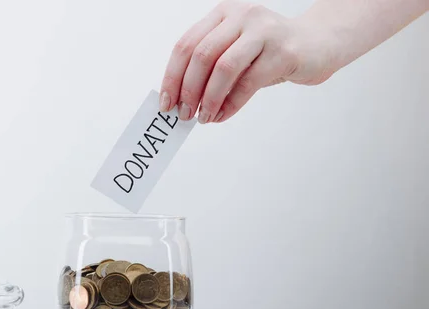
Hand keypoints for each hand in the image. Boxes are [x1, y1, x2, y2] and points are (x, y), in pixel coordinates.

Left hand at [159, 1, 335, 122]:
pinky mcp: (283, 51)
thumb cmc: (269, 52)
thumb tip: (180, 99)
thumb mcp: (234, 52)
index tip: (166, 102)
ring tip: (203, 117)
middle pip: (201, 55)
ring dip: (208, 98)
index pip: (186, 45)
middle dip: (187, 89)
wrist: (319, 44)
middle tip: (184, 113)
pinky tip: (222, 115)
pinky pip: (248, 82)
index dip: (172, 76)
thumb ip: (209, 68)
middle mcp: (241, 16)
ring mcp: (263, 31)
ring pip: (223, 67)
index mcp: (222, 14)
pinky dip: (230, 104)